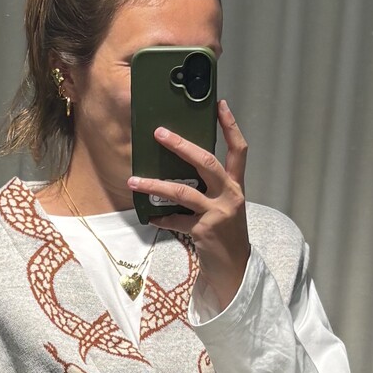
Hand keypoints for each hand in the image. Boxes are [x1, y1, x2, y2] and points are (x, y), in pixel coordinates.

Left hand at [128, 98, 249, 310]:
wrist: (234, 268)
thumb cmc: (225, 233)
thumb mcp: (224, 206)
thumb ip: (210, 188)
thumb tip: (180, 167)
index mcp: (236, 186)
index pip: (238, 150)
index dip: (230, 126)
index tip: (220, 105)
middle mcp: (230, 196)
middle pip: (207, 162)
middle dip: (182, 145)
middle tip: (160, 133)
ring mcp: (218, 213)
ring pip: (183, 191)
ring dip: (155, 184)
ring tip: (134, 179)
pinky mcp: (204, 231)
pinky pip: (176, 220)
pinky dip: (161, 218)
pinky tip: (150, 217)